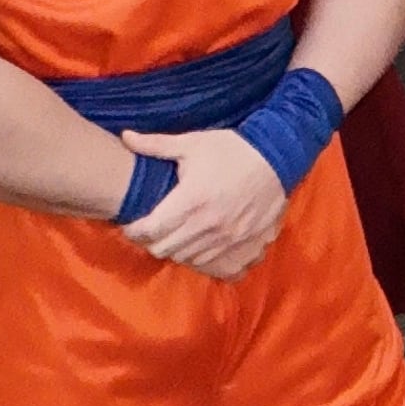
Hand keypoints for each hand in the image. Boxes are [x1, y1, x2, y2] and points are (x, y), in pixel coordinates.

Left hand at [119, 129, 288, 279]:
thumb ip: (156, 145)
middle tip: (155, 230)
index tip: (133, 224)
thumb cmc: (233, 150)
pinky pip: (221, 269)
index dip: (133, 230)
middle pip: (163, 250)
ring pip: (188, 260)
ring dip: (178, 250)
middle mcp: (208, 225)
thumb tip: (124, 136)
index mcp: (190, 201)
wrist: (280, 157)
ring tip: (179, 235)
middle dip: (153, 241)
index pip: (148, 231)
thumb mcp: (193, 143)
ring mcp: (230, 239)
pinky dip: (207, 262)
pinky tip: (205, 248)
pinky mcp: (249, 245)